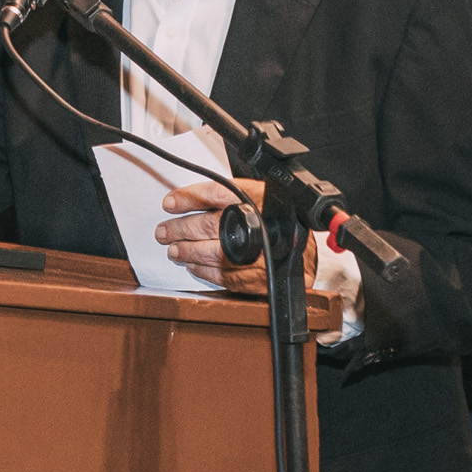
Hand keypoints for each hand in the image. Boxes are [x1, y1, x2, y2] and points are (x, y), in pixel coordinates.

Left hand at [156, 178, 315, 293]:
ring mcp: (259, 254)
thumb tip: (191, 200)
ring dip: (188, 252)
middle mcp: (260, 226)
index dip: (189, 198)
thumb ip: (230, 197)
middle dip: (181, 229)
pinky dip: (204, 271)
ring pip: (212, 253)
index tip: (170, 202)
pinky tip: (194, 266)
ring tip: (174, 250)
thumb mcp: (260, 198)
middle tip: (165, 231)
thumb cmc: (281, 223)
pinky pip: (224, 276)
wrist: (307, 253)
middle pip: (209, 225)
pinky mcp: (260, 278)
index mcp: (260, 199)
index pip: (216, 193)